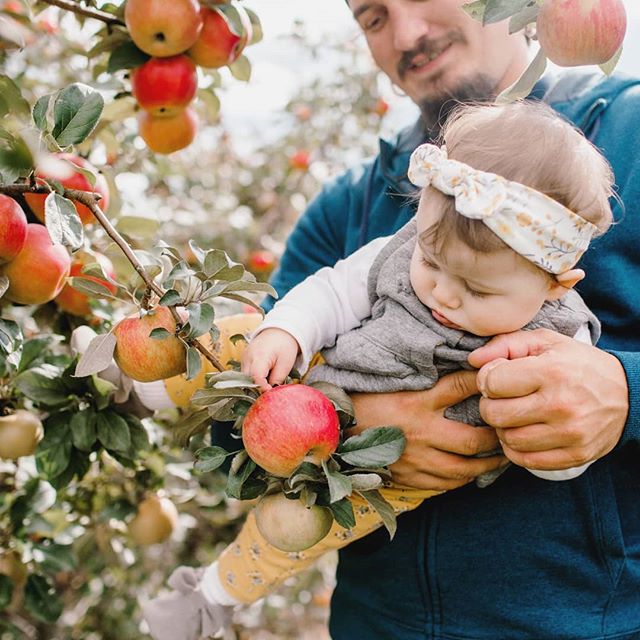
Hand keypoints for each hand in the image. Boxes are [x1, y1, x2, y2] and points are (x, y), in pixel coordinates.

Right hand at [241, 328, 299, 391]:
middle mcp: (248, 357)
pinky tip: (263, 378)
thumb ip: (277, 379)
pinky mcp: (244, 359)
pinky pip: (245, 373)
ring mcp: (244, 358)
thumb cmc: (285, 346)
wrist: (279, 331)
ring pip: (245, 378)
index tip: (270, 394)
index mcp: (260, 356)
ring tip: (267, 385)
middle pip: (247, 380)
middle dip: (257, 389)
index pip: (256, 378)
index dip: (262, 388)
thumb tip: (270, 393)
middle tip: (269, 394)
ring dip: (254, 384)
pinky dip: (253, 378)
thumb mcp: (285, 363)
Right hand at [350, 370, 505, 490]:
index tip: (498, 381)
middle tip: (510, 433)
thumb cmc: (365, 402)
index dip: (481, 382)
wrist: (336, 431)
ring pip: (464, 468)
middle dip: (496, 438)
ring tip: (500, 458)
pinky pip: (445, 485)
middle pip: (473, 440)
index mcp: (416, 402)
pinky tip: (470, 472)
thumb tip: (461, 369)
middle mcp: (420, 432)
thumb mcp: (394, 383)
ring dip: (487, 465)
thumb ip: (427, 380)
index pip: (459, 386)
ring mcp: (415, 459)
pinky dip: (463, 480)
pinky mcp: (408, 477)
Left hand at [468, 328, 627, 470]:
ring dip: (502, 428)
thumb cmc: (578, 364)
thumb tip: (472, 359)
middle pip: (494, 414)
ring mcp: (568, 434)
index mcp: (551, 372)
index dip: (487, 378)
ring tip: (513, 415)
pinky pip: (525, 461)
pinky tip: (522, 432)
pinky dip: (516, 449)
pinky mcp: (574, 455)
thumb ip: (506, 344)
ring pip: (507, 439)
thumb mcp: (546, 342)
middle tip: (501, 398)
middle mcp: (560, 405)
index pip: (492, 382)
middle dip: (490, 404)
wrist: (628, 394)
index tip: (497, 377)